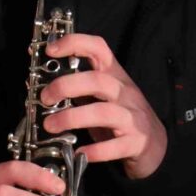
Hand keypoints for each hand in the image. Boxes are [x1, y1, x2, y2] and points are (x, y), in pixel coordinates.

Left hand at [41, 34, 167, 179]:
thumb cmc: (120, 118)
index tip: (50, 49)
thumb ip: (76, 90)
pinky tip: (80, 152)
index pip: (99, 48)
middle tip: (44, 98)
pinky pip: (116, 146)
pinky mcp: (137, 142)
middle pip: (98, 80)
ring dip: (72, 118)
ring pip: (103, 112)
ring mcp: (133, 117)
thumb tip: (40, 85)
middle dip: (66, 86)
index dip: (75, 43)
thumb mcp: (101, 98)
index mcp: (114, 76)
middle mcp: (125, 93)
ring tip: (51, 126)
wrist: (156, 146)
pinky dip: (96, 150)